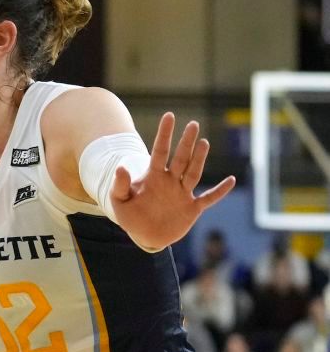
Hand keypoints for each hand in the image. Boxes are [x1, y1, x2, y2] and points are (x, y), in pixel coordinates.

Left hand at [110, 112, 235, 249]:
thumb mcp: (119, 201)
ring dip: (199, 159)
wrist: (144, 235)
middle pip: (180, 158)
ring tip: (204, 142)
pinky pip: (208, 198)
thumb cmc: (130, 216)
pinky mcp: (191, 209)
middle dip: (186, 142)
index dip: (164, 134)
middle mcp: (170, 181)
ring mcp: (182, 194)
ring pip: (194, 172)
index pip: (159, 151)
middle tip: (193, 124)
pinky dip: (219, 191)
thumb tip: (120, 167)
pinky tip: (231, 180)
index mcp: (153, 176)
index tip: (169, 115)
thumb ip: (120, 185)